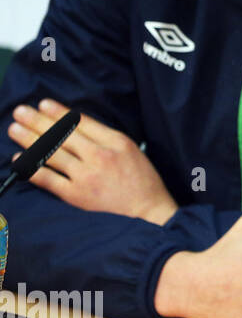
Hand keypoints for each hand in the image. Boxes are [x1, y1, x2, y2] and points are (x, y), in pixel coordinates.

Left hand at [8, 98, 177, 225]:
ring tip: (14, 129)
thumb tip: (78, 127)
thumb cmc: (143, 182)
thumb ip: (108, 139)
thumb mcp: (132, 151)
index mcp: (116, 142)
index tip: (43, 104)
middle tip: (20, 111)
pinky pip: (48, 178)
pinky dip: (31, 167)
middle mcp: (100, 156)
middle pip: (62, 134)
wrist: (149, 213)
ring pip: (51, 152)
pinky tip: (18, 159)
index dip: (59, 112)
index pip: (82, 122)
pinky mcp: (76, 195)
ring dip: (29, 139)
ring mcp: (86, 176)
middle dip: (37, 120)